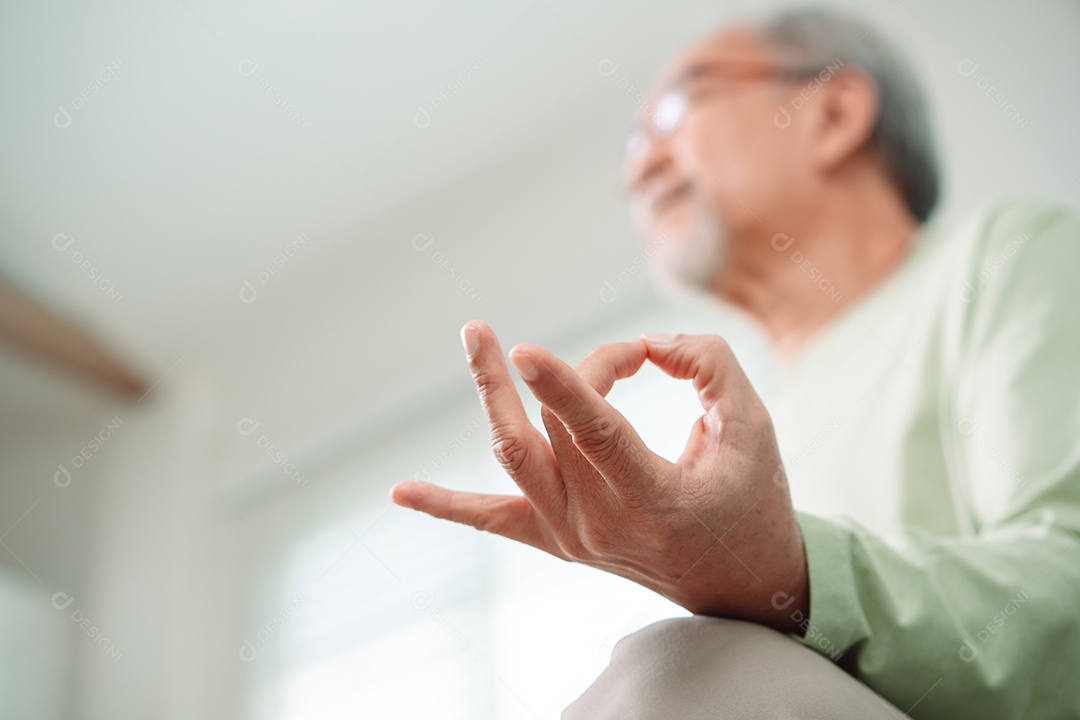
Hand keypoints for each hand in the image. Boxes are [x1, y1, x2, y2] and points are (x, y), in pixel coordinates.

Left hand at [389, 320, 807, 630]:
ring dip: (492, 397)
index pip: (597, 435)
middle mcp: (602, 525)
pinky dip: (446, 505)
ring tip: (476, 337)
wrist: (739, 581)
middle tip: (629, 355)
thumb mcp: (752, 427)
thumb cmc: (751, 498)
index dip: (561, 387)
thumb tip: (649, 342)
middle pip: (561, 427)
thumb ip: (709, 366)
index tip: (523, 349)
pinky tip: (401, 492)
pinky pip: (494, 520)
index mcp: (655, 500)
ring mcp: (571, 537)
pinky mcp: (556, 540)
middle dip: (588, 373)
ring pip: (517, 458)